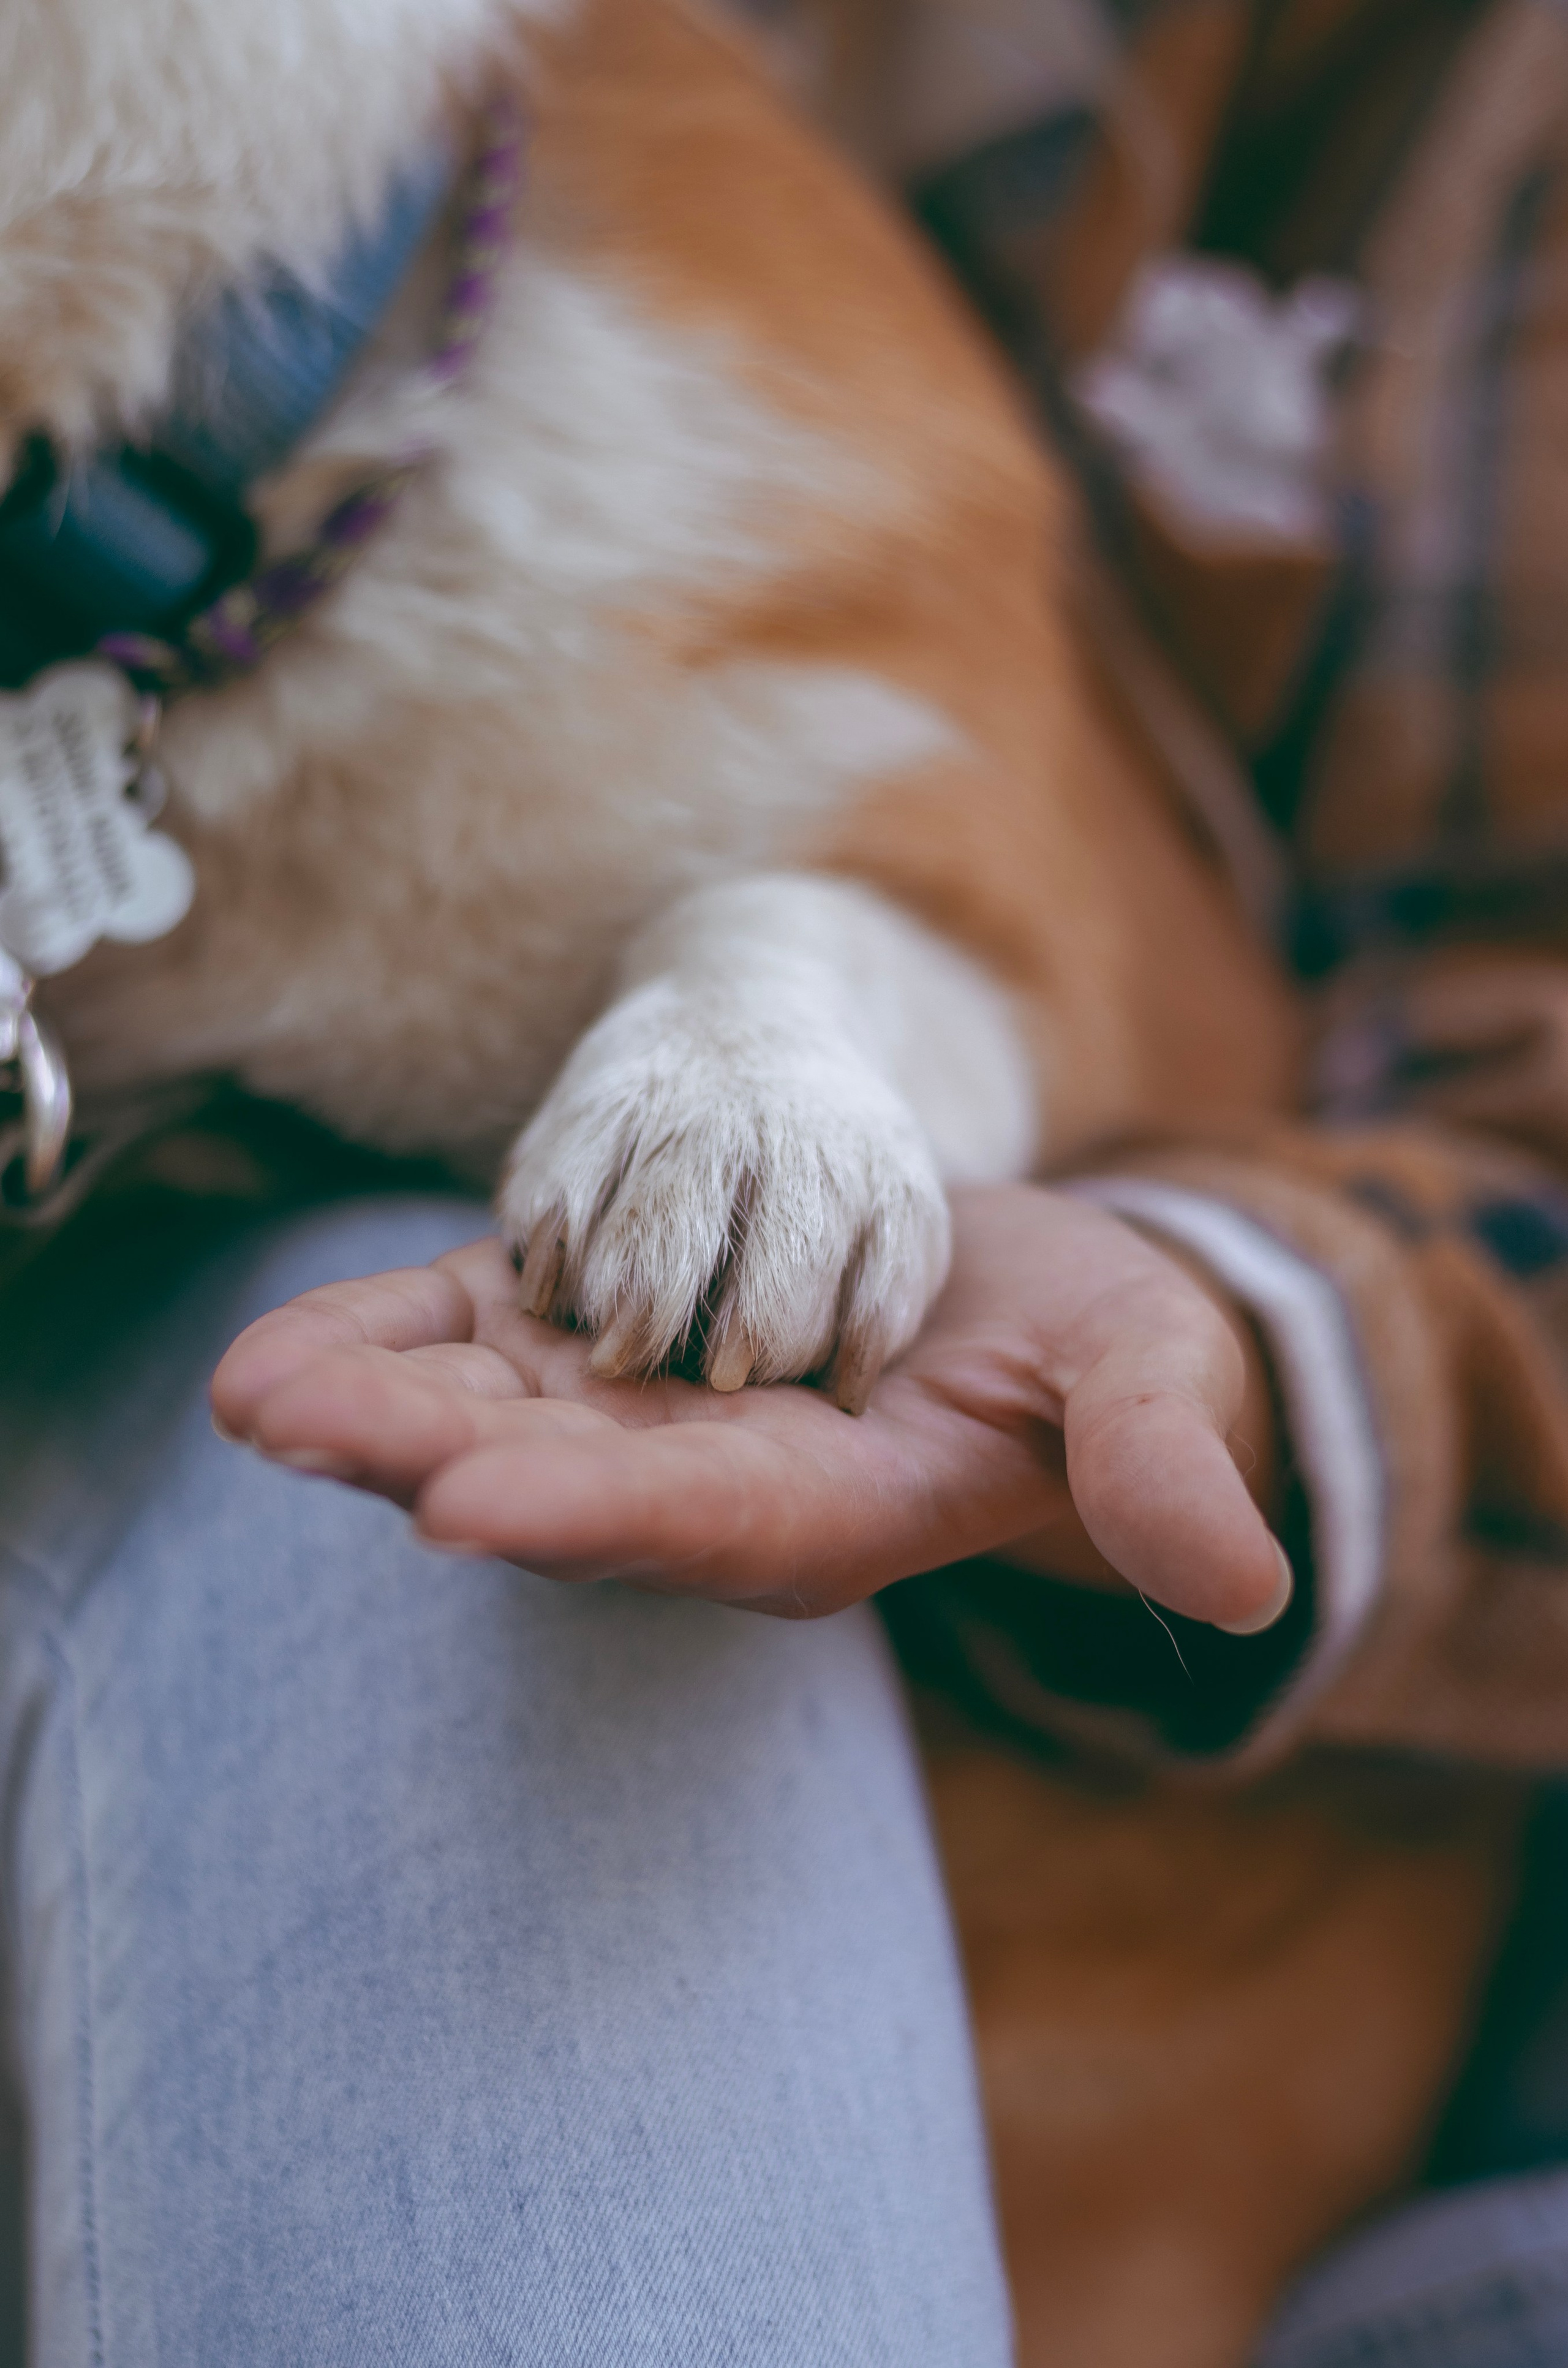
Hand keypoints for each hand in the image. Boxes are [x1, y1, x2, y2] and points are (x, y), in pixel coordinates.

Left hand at [211, 1183, 1287, 1625]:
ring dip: (371, 1401)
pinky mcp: (603, 1346)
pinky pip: (485, 1343)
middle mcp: (712, 1485)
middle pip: (559, 1480)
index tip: (462, 1504)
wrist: (1027, 1308)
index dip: (594, 1513)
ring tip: (250, 1389)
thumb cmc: (1099, 1357)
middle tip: (286, 1420)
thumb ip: (1164, 1465)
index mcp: (834, 1511)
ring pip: (495, 1414)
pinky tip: (288, 1342)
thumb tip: (1245, 1575)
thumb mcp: (1151, 1385)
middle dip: (421, 1454)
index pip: (706, 1523)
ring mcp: (643, 1417)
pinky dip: (395, 1335)